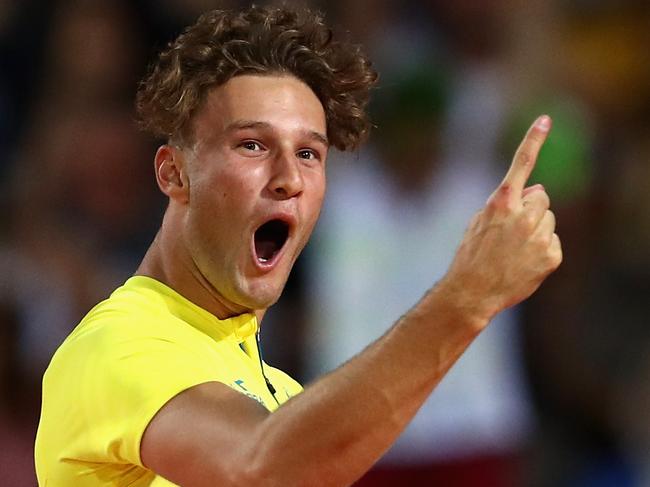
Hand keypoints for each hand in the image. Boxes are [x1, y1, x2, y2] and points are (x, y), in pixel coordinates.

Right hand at [442, 115, 561, 324]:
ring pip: (549, 220)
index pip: (521, 165)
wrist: (472, 292)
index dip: (533, 140)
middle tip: (513, 230)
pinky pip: (553, 242)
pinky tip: (524, 262)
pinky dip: (542, 250)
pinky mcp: (551, 255)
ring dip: (537, 229)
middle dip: (532, 208)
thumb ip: (506, 202)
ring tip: (515, 250)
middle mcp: (523, 215)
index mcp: (501, 203)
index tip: (545, 120)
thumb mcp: (478, 222)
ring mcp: (539, 236)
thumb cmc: (471, 256)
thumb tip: (539, 189)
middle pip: (542, 197)